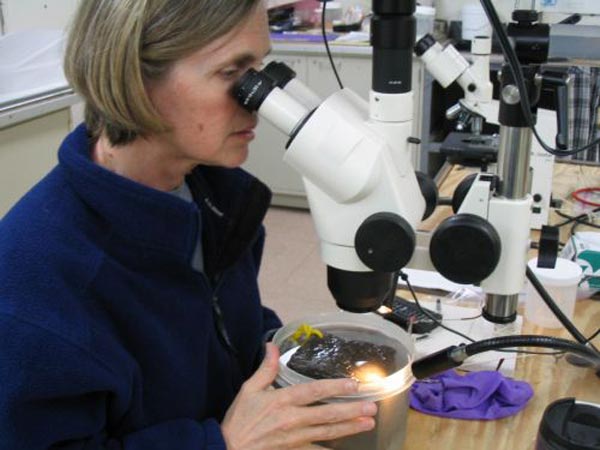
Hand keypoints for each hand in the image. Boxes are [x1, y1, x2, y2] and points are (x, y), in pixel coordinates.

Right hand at [221, 343, 376, 449]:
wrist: (227, 449)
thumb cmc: (239, 419)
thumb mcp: (249, 389)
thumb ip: (265, 368)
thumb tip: (272, 345)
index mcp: (282, 400)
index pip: (314, 391)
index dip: (335, 387)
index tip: (354, 385)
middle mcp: (292, 419)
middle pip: (327, 414)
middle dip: (351, 411)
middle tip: (371, 407)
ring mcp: (294, 438)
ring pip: (327, 433)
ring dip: (349, 428)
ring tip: (367, 424)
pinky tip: (344, 448)